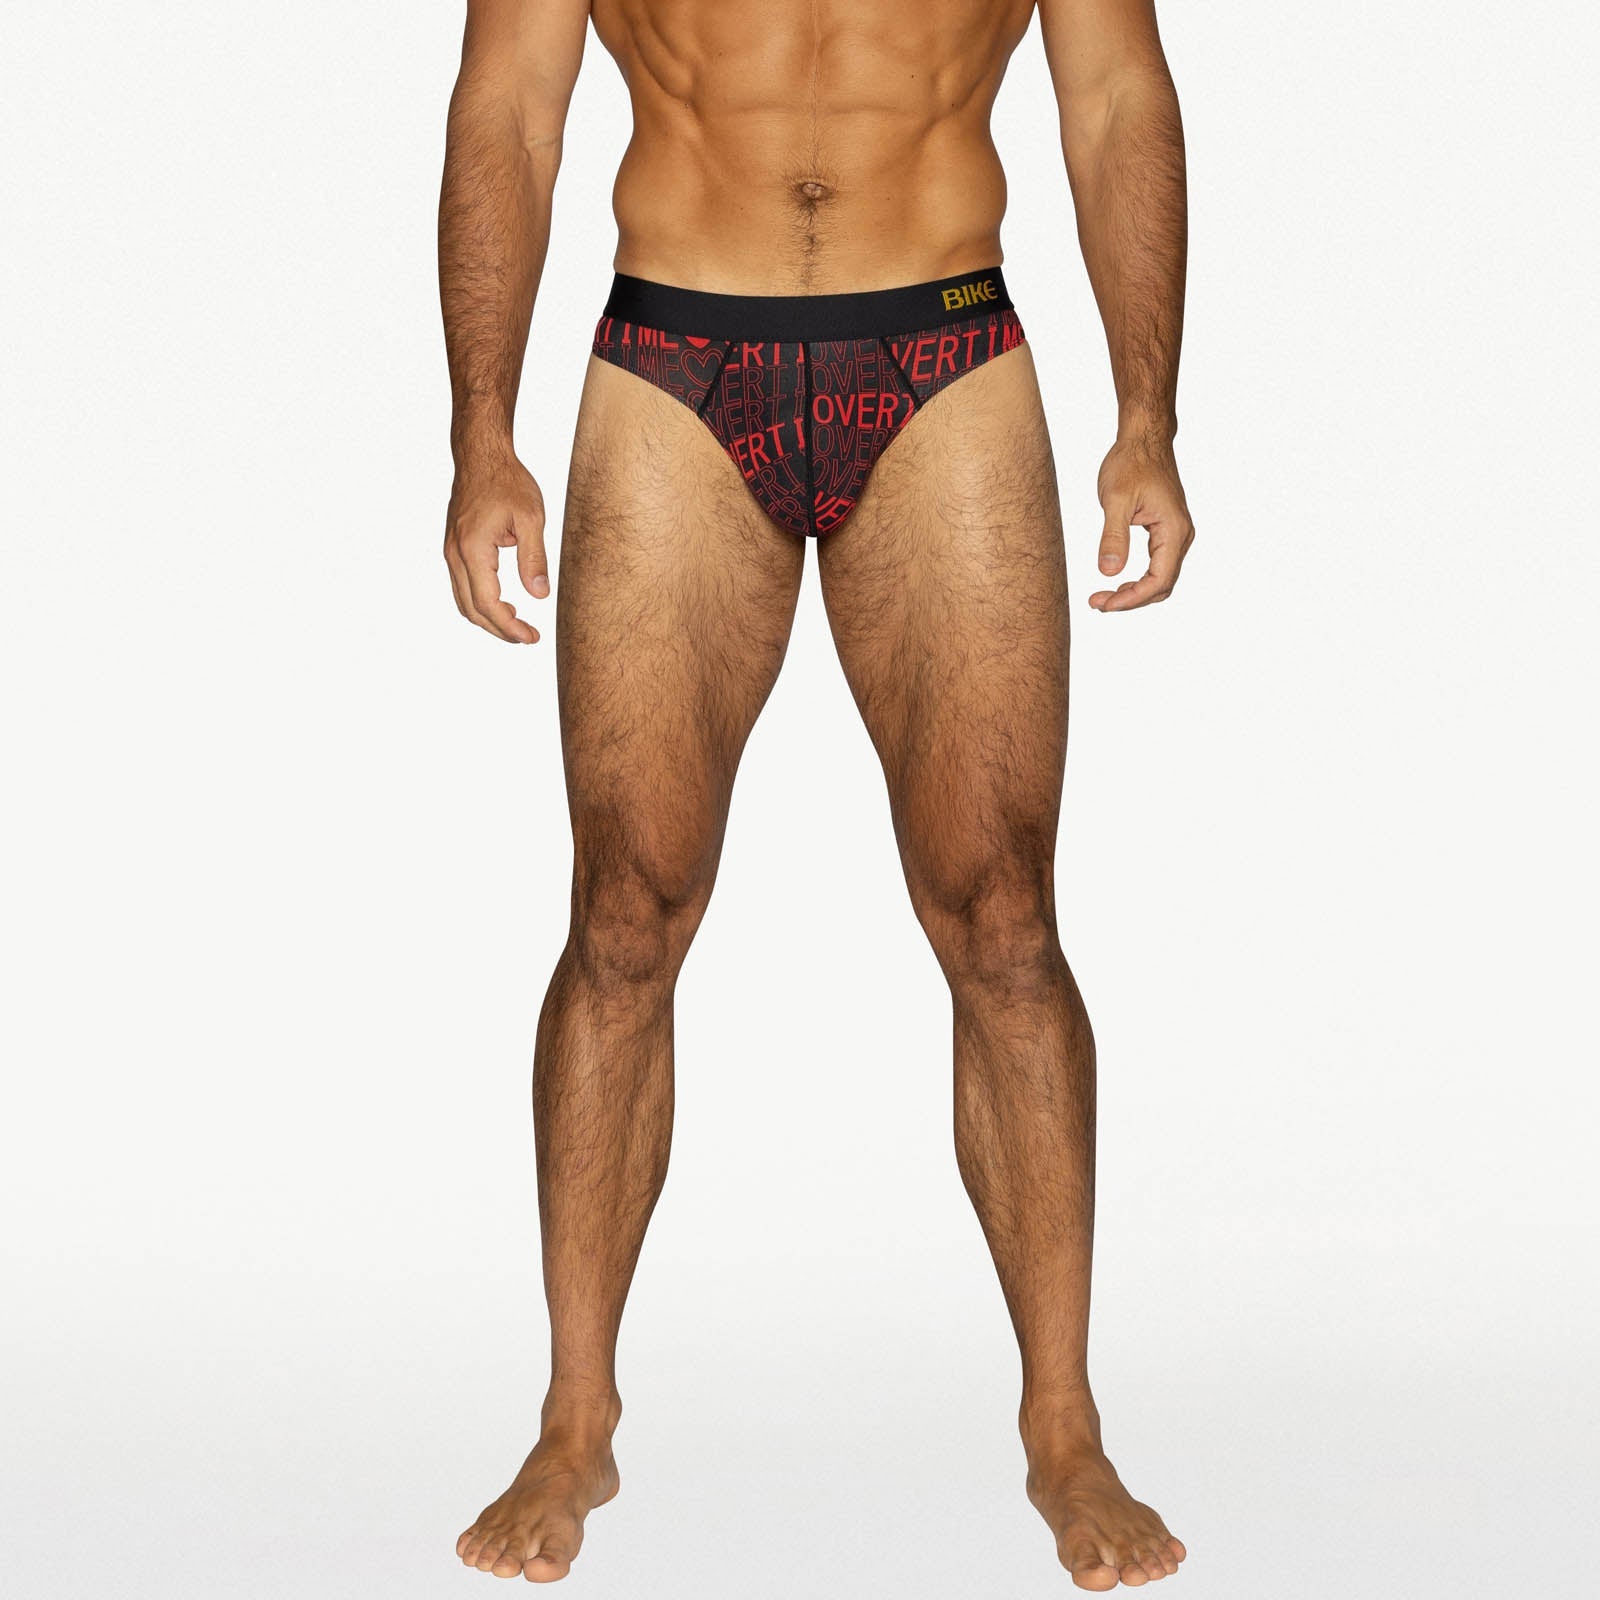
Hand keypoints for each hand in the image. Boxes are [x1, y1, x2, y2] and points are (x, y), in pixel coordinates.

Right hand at [443, 453, 549, 642]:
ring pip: (463, 601)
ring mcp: (451, 551)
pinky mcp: (453, 547)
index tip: (531, 637)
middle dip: (499, 629)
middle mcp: (455, 554)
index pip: (488, 603)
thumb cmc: (507, 481)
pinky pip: (462, 586)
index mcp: (473, 550)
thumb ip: (534, 557)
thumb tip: (539, 595)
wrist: (481, 456)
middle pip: (472, 609)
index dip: (509, 627)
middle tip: (528, 637)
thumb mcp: (530, 518)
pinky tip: (503, 603)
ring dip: (488, 618)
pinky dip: (480, 602)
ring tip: (518, 623)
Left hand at [1090, 436, 1196, 611]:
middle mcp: (1181, 536)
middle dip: (1131, 600)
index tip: (1105, 604)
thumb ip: (1113, 536)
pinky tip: (1117, 582)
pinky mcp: (1166, 532)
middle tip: (1097, 603)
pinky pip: (1157, 566)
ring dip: (1134, 592)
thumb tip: (1109, 573)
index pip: (1159, 580)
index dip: (1132, 599)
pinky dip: (1138, 580)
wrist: (1144, 440)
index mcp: (1173, 530)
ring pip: (1160, 578)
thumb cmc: (1131, 463)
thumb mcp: (1115, 499)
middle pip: (1162, 585)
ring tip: (1103, 597)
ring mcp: (1176, 534)